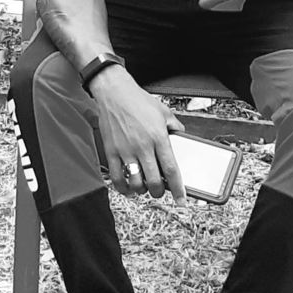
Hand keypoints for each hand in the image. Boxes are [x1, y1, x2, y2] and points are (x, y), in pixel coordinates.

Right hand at [88, 65, 186, 203]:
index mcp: (158, 137)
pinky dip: (123, 188)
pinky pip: (117, 178)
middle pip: (154, 182)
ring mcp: (126, 151)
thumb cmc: (138, 100)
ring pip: (135, 183)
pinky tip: (127, 186)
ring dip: (142, 190)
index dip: (178, 188)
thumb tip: (181, 136)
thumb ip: (174, 126)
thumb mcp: (163, 111)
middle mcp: (143, 146)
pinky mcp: (111, 152)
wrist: (115, 92)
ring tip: (144, 187)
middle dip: (159, 192)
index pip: (171, 169)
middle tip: (160, 191)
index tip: (181, 200)